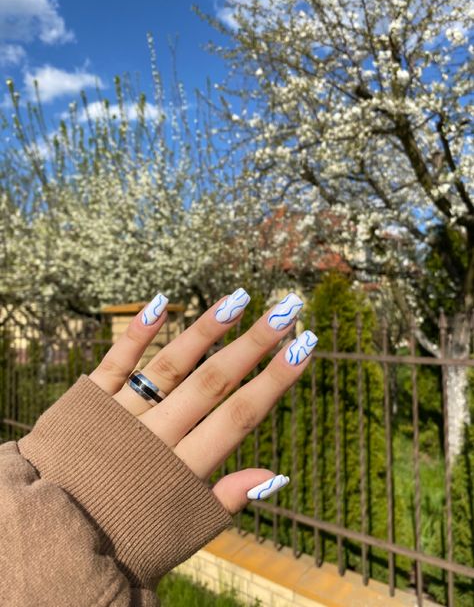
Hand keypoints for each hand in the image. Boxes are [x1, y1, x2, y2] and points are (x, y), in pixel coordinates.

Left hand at [89, 288, 316, 513]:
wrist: (56, 536)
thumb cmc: (128, 535)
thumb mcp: (181, 529)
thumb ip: (225, 499)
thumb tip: (276, 475)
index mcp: (182, 469)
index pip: (240, 416)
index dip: (274, 380)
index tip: (304, 347)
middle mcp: (155, 435)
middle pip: (213, 382)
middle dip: (254, 345)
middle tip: (286, 310)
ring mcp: (120, 414)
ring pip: (171, 365)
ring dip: (205, 330)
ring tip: (237, 299)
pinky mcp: (88, 402)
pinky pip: (116, 362)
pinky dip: (137, 333)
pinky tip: (161, 303)